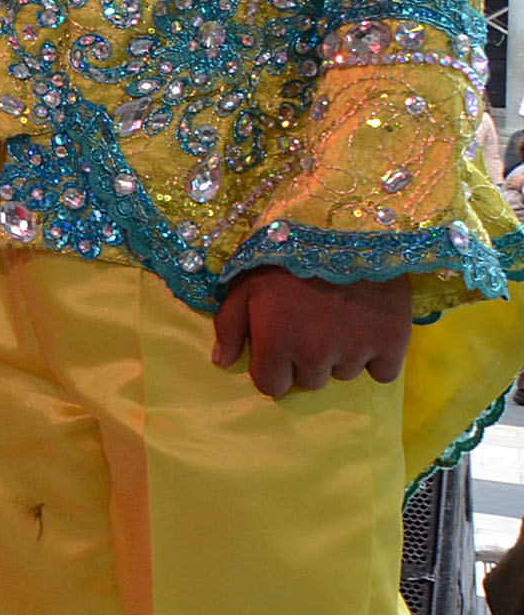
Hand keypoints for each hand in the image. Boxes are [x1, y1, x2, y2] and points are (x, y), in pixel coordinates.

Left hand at [212, 269, 409, 397]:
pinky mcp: (393, 344)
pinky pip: (383, 373)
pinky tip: (368, 330)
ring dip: (340, 356)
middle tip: (311, 325)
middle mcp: (315, 356)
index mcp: (276, 344)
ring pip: (344, 375)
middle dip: (307, 360)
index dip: (273, 369)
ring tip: (339, 318)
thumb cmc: (285, 254)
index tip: (280, 348)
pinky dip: (377, 357)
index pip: (272, 387)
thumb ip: (229, 325)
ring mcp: (355, 352)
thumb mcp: (243, 283)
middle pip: (310, 381)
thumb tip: (221, 362)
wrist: (346, 228)